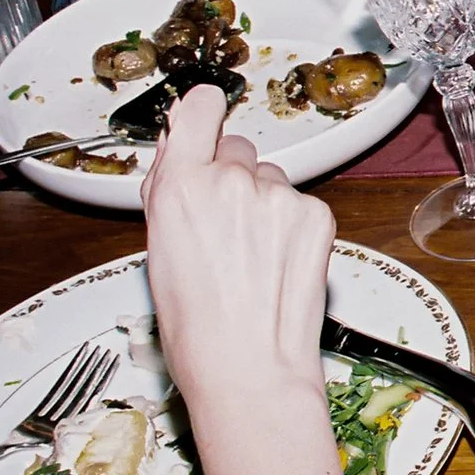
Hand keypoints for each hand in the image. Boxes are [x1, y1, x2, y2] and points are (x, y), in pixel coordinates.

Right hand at [141, 87, 333, 425]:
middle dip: (231, 177)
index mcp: (180, 185)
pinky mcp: (316, 213)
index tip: (205, 120)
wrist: (248, 367)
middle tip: (225, 227)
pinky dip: (292, 226)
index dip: (204, 114)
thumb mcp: (159, 248)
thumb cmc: (196, 325)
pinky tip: (278, 263)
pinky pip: (300, 204)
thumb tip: (181, 148)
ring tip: (251, 257)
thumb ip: (172, 190)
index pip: (201, 107)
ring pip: (271, 179)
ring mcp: (278, 195)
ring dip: (263, 205)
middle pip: (236, 149)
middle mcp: (230, 181)